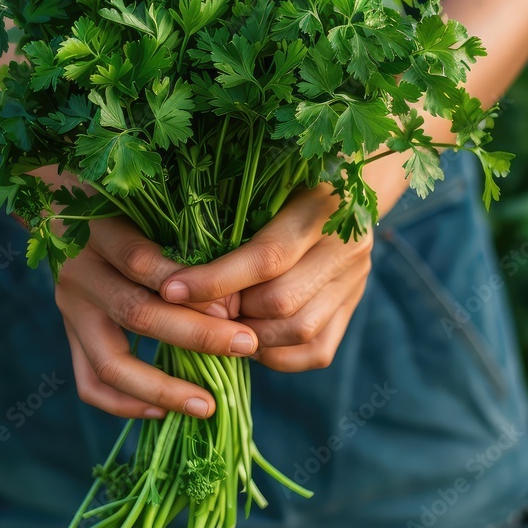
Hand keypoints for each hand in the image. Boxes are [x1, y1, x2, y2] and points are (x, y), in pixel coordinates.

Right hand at [54, 215, 257, 419]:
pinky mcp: (69, 334)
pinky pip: (89, 382)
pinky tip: (161, 413)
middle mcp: (79, 272)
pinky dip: (124, 403)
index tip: (234, 307)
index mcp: (99, 230)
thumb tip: (232, 303)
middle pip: (135, 313)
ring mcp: (69, 308)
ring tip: (206, 405)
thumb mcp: (150, 206)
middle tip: (245, 346)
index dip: (188, 287)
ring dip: (161, 387)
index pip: (141, 261)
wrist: (63, 210)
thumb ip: (183, 240)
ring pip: (110, 361)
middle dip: (196, 335)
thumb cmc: (127, 205)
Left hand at [159, 185, 372, 371]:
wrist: (349, 180)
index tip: (172, 289)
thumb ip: (233, 216)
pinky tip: (249, 338)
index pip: (266, 258)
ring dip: (252, 336)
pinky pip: (316, 350)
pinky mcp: (353, 305)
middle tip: (199, 306)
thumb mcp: (264, 180)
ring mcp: (355, 279)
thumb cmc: (286, 174)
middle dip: (232, 312)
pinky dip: (276, 353)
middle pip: (282, 301)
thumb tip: (177, 263)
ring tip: (221, 321)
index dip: (215, 280)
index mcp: (322, 206)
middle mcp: (346, 246)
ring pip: (300, 330)